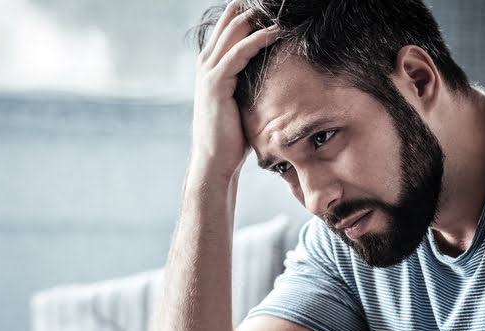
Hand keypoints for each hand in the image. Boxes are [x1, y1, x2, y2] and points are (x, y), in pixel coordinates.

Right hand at [190, 0, 279, 180]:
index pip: (229, 28)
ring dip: (257, 18)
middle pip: (230, 22)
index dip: (247, 14)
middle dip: (251, 10)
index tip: (269, 7)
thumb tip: (276, 76)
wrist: (215, 160)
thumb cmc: (232, 137)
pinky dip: (257, 40)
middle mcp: (206, 63)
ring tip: (277, 9)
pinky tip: (274, 32)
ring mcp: (208, 72)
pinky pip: (238, 52)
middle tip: (272, 2)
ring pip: (233, 32)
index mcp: (212, 65)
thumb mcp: (242, 102)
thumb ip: (250, 83)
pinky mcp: (216, 83)